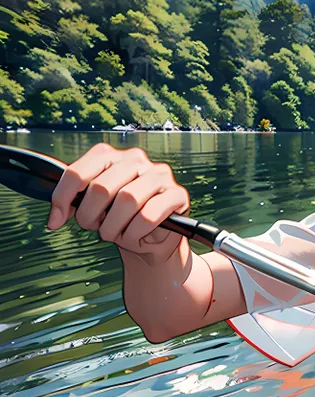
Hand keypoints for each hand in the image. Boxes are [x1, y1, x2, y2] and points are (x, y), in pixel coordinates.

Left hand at [47, 143, 189, 265]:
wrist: (152, 240)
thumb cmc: (122, 221)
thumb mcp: (94, 208)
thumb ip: (74, 203)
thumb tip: (55, 218)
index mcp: (110, 156)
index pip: (77, 172)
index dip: (62, 198)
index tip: (57, 220)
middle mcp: (135, 159)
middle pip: (101, 188)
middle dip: (91, 216)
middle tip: (95, 229)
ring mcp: (159, 175)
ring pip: (127, 200)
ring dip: (114, 227)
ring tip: (115, 234)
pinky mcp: (177, 194)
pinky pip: (149, 215)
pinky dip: (135, 232)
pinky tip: (135, 236)